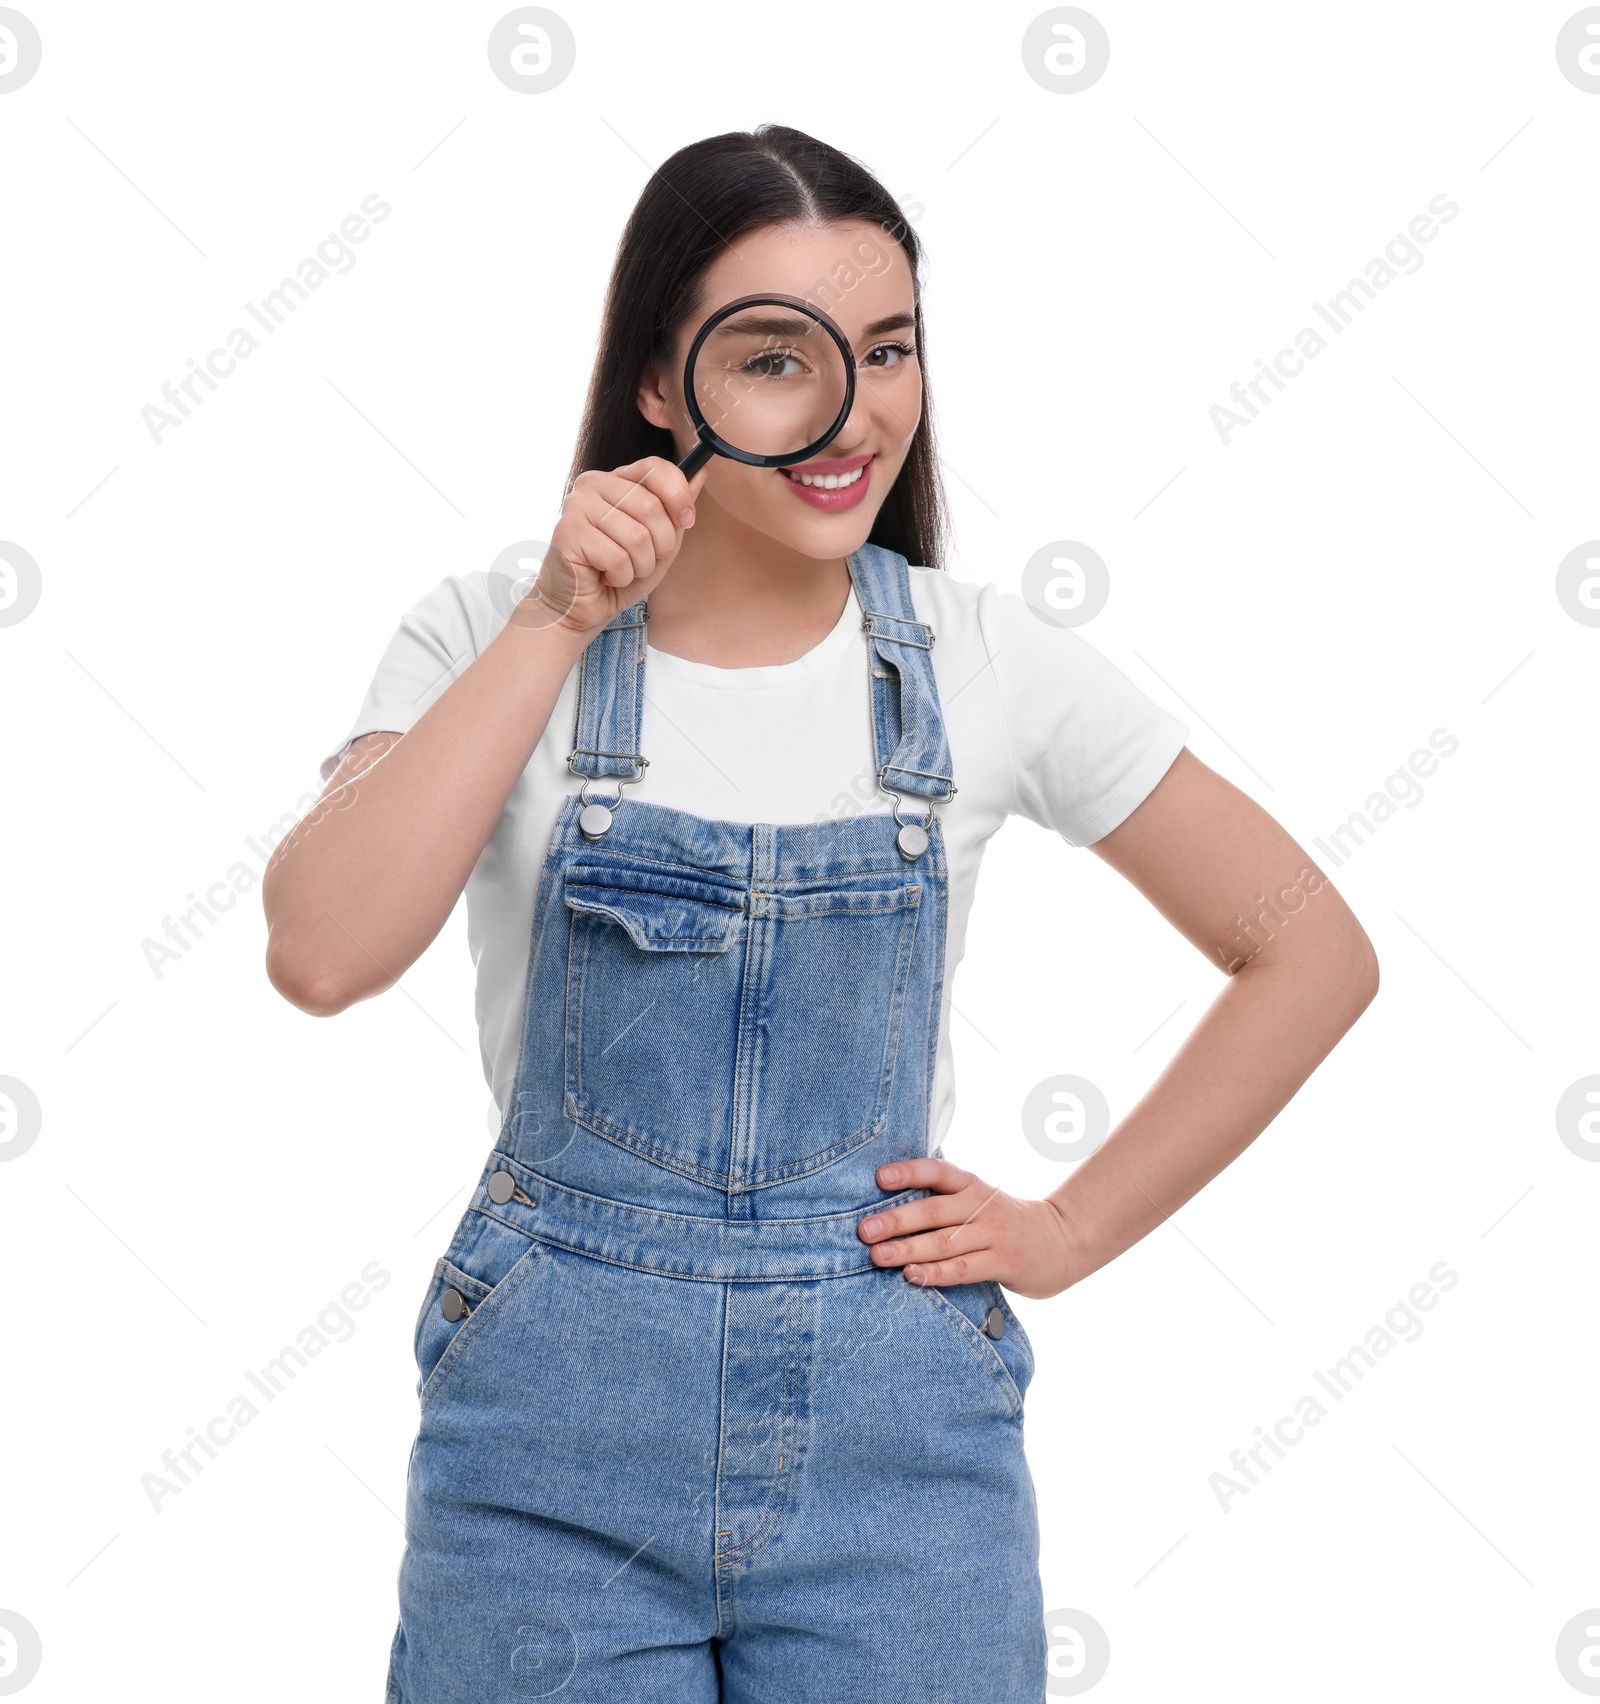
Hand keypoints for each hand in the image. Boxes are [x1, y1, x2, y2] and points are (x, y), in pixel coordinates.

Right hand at [526, 456, 708, 638]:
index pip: (656, 468)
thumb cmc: (619, 574)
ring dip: (640, 565)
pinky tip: (605, 576)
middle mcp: (593, 484)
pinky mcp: (568, 532)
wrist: (580, 608)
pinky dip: (621, 577)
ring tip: (622, 570)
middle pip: (652, 507)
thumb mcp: (659, 541)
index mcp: (617, 479)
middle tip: (642, 560)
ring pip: (637, 537)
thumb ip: (676, 509)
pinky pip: (617, 558)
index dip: (679, 497)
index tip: (686, 521)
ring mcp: (577, 505)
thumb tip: (701, 473)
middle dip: (660, 545)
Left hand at [857, 1158, 1084, 1299]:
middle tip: (864, 1229)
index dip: (909, 1172)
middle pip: (934, 1211)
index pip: (938, 1172)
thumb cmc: (1005, 1221)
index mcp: (972, 1185)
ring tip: (878, 1255)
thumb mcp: (979, 1199)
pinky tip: (912, 1276)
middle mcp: (982, 1206)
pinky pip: (964, 1269)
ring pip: (945, 1242)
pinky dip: (936, 1273)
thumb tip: (887, 1205)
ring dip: (909, 1249)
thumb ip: (944, 1200)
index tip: (879, 1177)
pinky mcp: (1004, 1263)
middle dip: (897, 1220)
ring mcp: (994, 1235)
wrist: (1062, 1240)